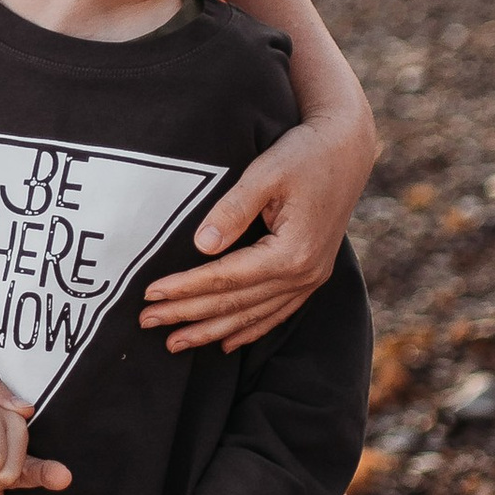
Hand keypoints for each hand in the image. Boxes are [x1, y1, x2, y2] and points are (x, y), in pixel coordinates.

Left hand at [138, 103, 372, 354]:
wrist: (348, 151)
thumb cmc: (304, 154)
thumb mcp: (266, 173)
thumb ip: (232, 210)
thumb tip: (201, 247)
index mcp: (291, 251)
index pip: (225, 278)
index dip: (185, 288)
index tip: (149, 293)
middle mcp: (304, 273)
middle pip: (236, 303)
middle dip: (188, 315)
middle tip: (146, 322)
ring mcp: (311, 279)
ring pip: (254, 315)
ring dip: (212, 331)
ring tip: (174, 344)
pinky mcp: (312, 275)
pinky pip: (277, 313)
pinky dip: (249, 329)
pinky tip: (225, 343)